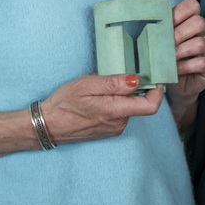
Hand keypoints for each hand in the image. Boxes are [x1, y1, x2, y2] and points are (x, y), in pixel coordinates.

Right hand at [40, 73, 163, 144]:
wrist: (47, 125)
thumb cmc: (64, 103)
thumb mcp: (87, 85)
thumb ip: (113, 83)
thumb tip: (136, 80)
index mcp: (115, 112)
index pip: (150, 106)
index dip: (157, 91)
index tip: (154, 78)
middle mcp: (119, 124)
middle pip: (140, 104)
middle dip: (134, 88)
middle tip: (117, 74)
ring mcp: (114, 129)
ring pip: (129, 107)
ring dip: (121, 94)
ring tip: (101, 86)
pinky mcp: (108, 130)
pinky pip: (120, 113)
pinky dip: (114, 102)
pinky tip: (97, 97)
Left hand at [167, 0, 204, 123]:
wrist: (177, 85)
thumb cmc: (168, 60)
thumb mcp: (163, 43)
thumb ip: (160, 32)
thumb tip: (146, 25)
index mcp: (194, 19)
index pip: (192, 6)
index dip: (178, 13)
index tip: (164, 24)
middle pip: (198, 22)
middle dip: (178, 34)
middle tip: (164, 45)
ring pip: (200, 43)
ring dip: (181, 51)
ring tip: (168, 59)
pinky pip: (202, 62)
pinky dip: (186, 66)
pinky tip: (175, 70)